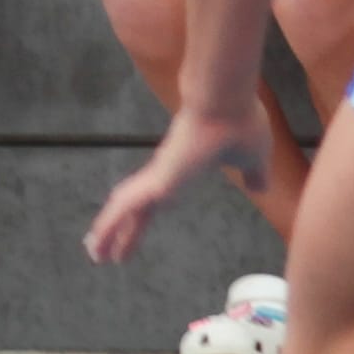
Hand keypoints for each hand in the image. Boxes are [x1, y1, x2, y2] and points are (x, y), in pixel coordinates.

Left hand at [85, 101, 270, 266]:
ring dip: (108, 232)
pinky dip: (111, 223)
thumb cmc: (240, 122)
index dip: (144, 218)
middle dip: (120, 231)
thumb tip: (259, 188)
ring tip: (95, 254)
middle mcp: (164, 172)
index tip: (132, 232)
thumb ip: (253, 173)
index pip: (156, 200)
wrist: (227, 99)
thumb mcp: (254, 157)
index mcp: (183, 170)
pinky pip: (126, 206)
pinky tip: (99, 240)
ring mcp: (158, 174)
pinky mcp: (157, 178)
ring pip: (124, 208)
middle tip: (102, 252)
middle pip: (135, 209)